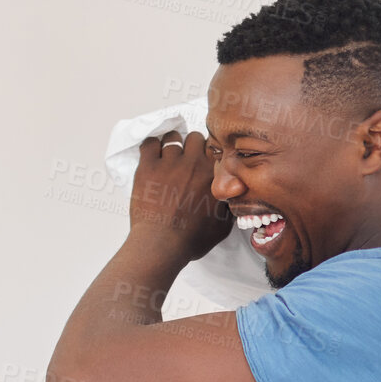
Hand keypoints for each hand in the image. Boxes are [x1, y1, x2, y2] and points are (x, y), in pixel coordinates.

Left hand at [129, 130, 230, 260]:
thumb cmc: (191, 239)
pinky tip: (152, 156)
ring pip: (173, 136)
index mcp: (214, 174)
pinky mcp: (148, 166)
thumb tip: (233, 198)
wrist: (162, 245)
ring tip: (168, 158)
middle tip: (186, 160)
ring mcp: (169, 162)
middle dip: (192, 146)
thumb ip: (229, 207)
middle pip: (195, 138)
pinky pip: (149, 142)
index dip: (209, 154)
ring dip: (171, 145)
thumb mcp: (222, 226)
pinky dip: (151, 146)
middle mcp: (193, 162)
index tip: (205, 161)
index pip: (215, 148)